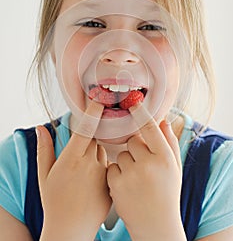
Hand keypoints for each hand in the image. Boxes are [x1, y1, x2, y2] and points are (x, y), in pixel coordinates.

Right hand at [37, 101, 111, 240]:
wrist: (70, 229)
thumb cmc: (54, 201)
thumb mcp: (44, 175)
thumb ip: (44, 149)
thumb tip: (42, 128)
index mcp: (71, 159)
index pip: (86, 129)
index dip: (93, 113)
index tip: (99, 101)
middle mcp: (90, 164)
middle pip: (95, 140)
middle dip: (89, 141)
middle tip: (80, 154)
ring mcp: (103, 175)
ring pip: (103, 153)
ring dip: (96, 155)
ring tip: (84, 173)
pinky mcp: (111, 184)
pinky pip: (110, 167)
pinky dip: (103, 169)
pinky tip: (93, 182)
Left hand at [107, 103, 185, 240]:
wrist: (156, 225)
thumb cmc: (167, 192)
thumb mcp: (174, 168)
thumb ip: (169, 142)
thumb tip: (162, 118)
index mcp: (165, 158)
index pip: (150, 128)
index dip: (140, 112)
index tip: (133, 101)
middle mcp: (149, 165)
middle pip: (132, 141)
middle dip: (135, 148)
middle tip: (143, 164)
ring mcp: (131, 175)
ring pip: (121, 154)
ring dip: (126, 162)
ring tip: (136, 179)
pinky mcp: (116, 185)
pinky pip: (112, 167)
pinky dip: (116, 174)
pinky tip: (127, 186)